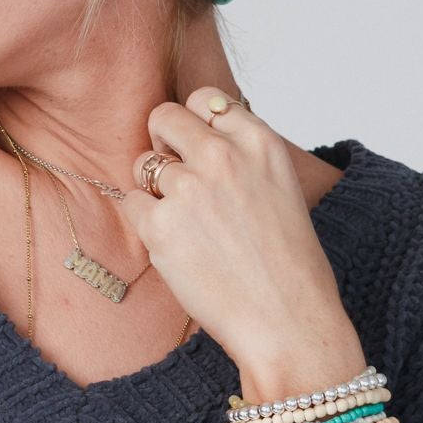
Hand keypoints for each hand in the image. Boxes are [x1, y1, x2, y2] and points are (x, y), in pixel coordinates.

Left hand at [123, 86, 360, 379]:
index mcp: (260, 144)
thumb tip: (201, 143)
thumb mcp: (282, 190)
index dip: (195, 122)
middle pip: (164, 117)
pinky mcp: (160, 226)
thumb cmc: (291, 267)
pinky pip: (132, 205)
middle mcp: (223, 156)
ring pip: (143, 164)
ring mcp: (188, 189)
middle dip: (163, 143)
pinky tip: (177, 249)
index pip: (205, 99)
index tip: (196, 147)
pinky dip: (146, 224)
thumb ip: (243, 159)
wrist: (289, 322)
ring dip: (154, 190)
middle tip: (175, 178)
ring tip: (186, 226)